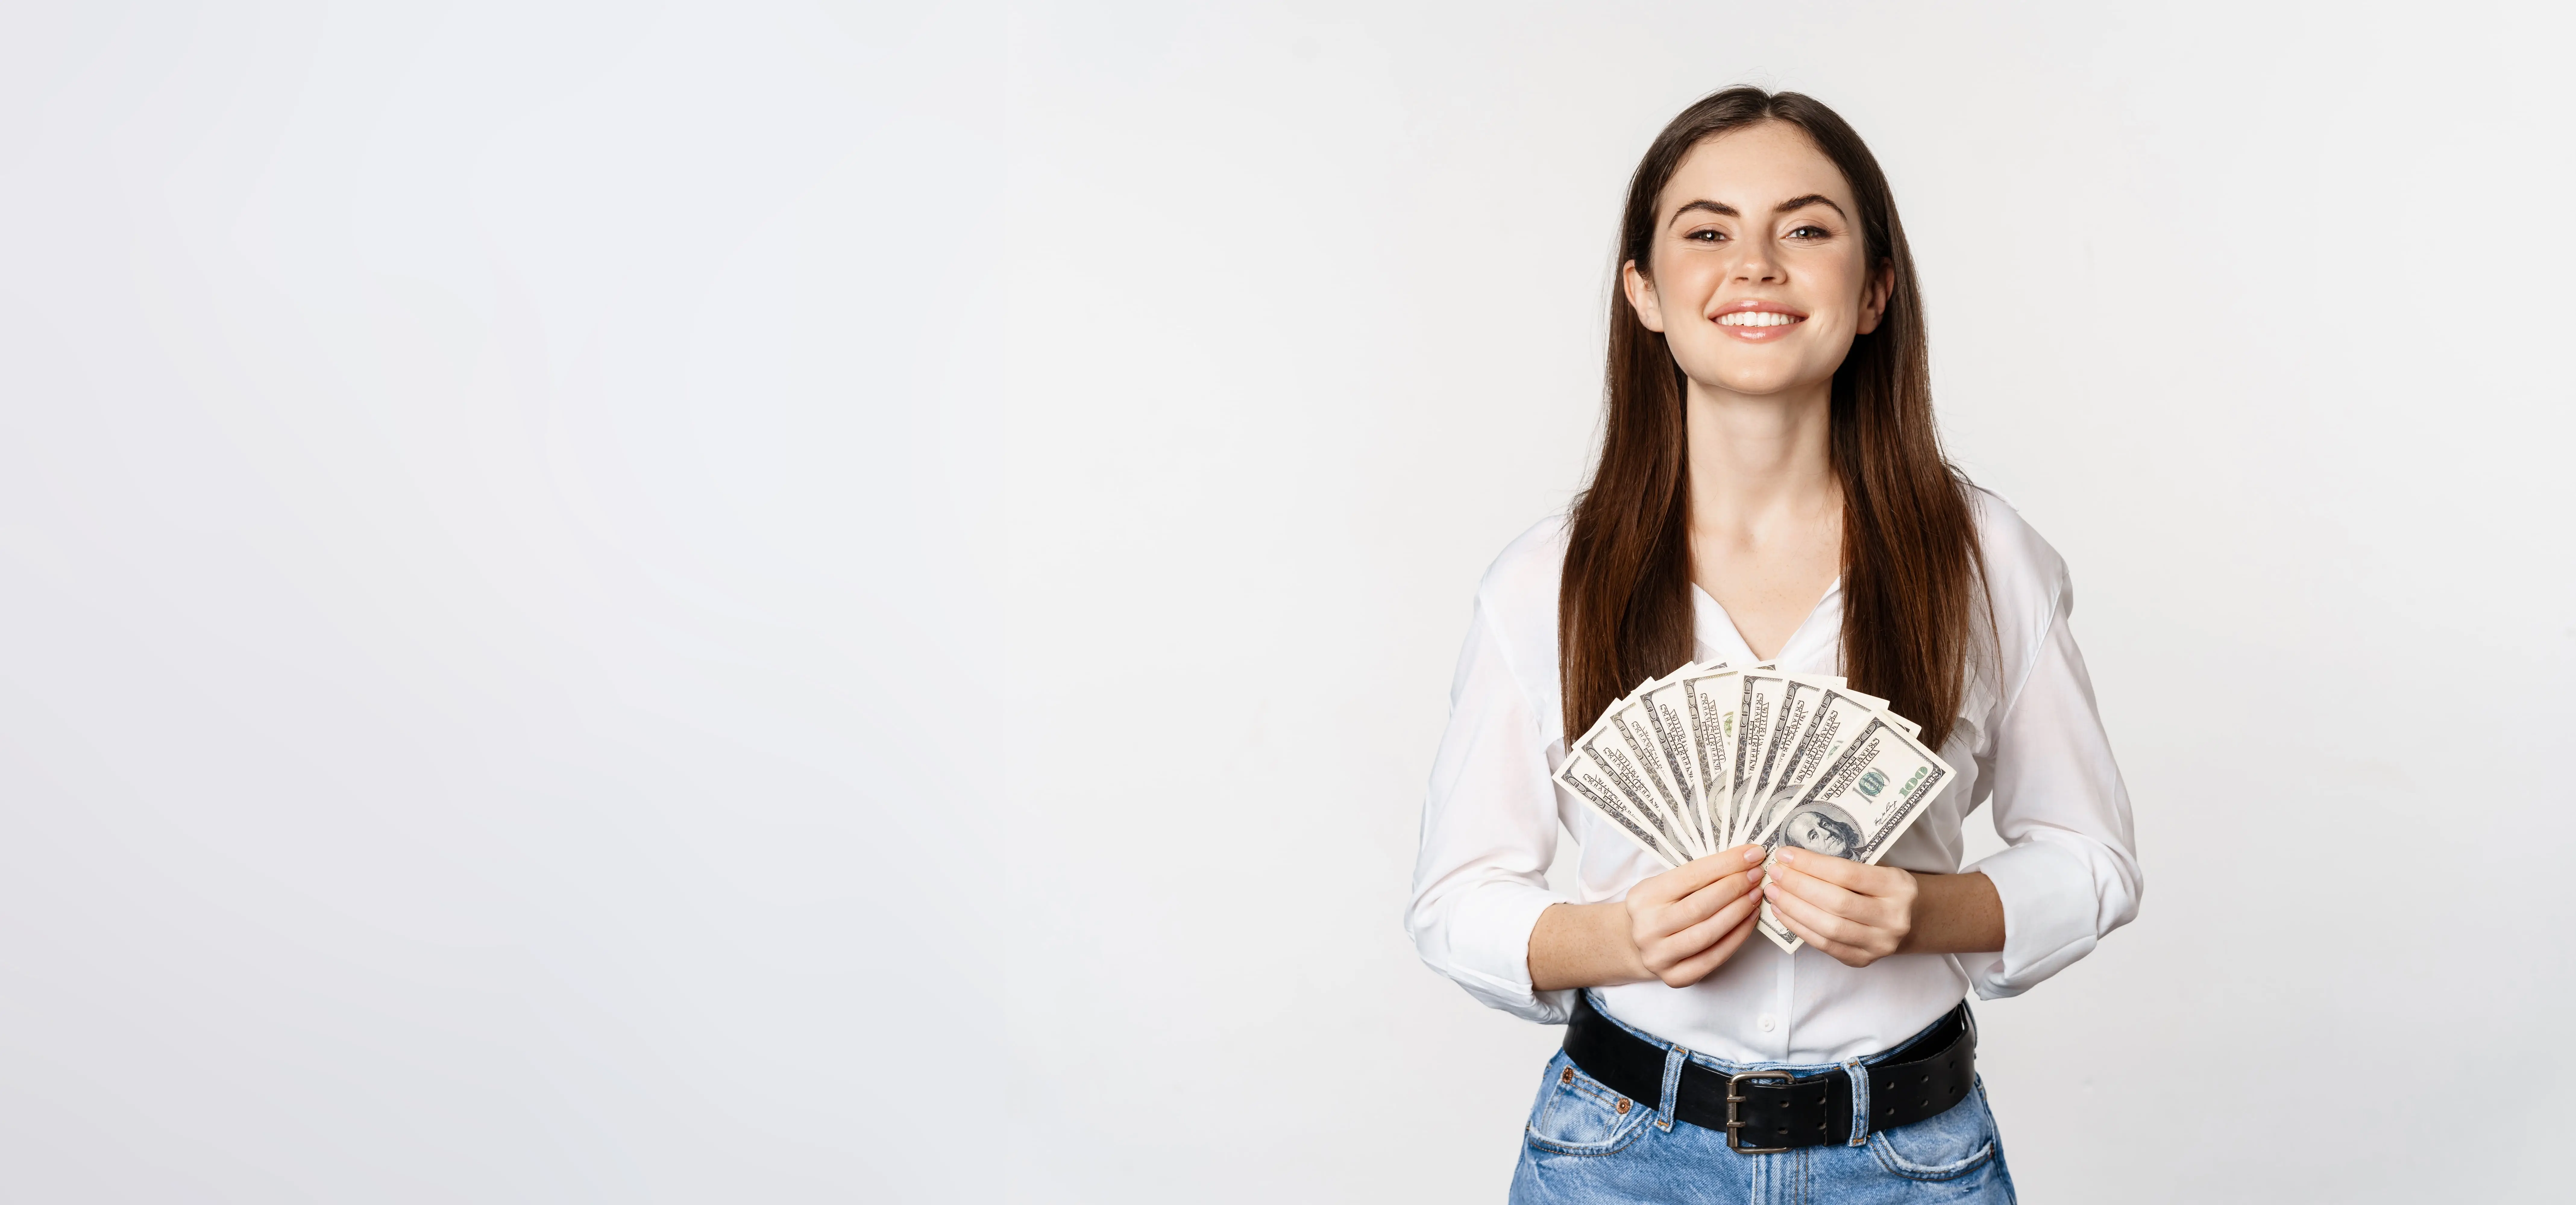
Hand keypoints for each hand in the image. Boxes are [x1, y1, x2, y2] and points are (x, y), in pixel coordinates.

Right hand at [1623, 845, 1767, 986]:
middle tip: (1757, 875)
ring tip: (1756, 896)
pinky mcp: (1675, 977)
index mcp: (1644, 897)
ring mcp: (1659, 956)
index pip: (1690, 876)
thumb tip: (1742, 862)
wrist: (1635, 944)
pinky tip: (1750, 920)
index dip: (1726, 864)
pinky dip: (1736, 938)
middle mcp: (1648, 928)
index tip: (1752, 854)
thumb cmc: (1658, 909)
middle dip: (1734, 888)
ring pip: (1707, 934)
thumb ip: (1697, 877)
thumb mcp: (1665, 886)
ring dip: (1738, 912)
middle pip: (1699, 906)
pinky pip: (1713, 958)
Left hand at [1760, 847, 1918, 967]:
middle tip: (1775, 873)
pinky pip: (1824, 945)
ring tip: (1773, 892)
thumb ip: (1843, 866)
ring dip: (1793, 908)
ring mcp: (1879, 943)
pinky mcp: (1863, 960)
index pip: (1847, 874)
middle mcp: (1893, 918)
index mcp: (1898, 887)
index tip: (1785, 854)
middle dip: (1798, 886)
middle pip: (1836, 902)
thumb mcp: (1877, 869)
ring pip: (1828, 927)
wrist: (1910, 920)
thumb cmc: (1883, 889)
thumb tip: (1794, 858)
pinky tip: (1782, 912)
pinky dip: (1799, 928)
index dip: (1811, 864)